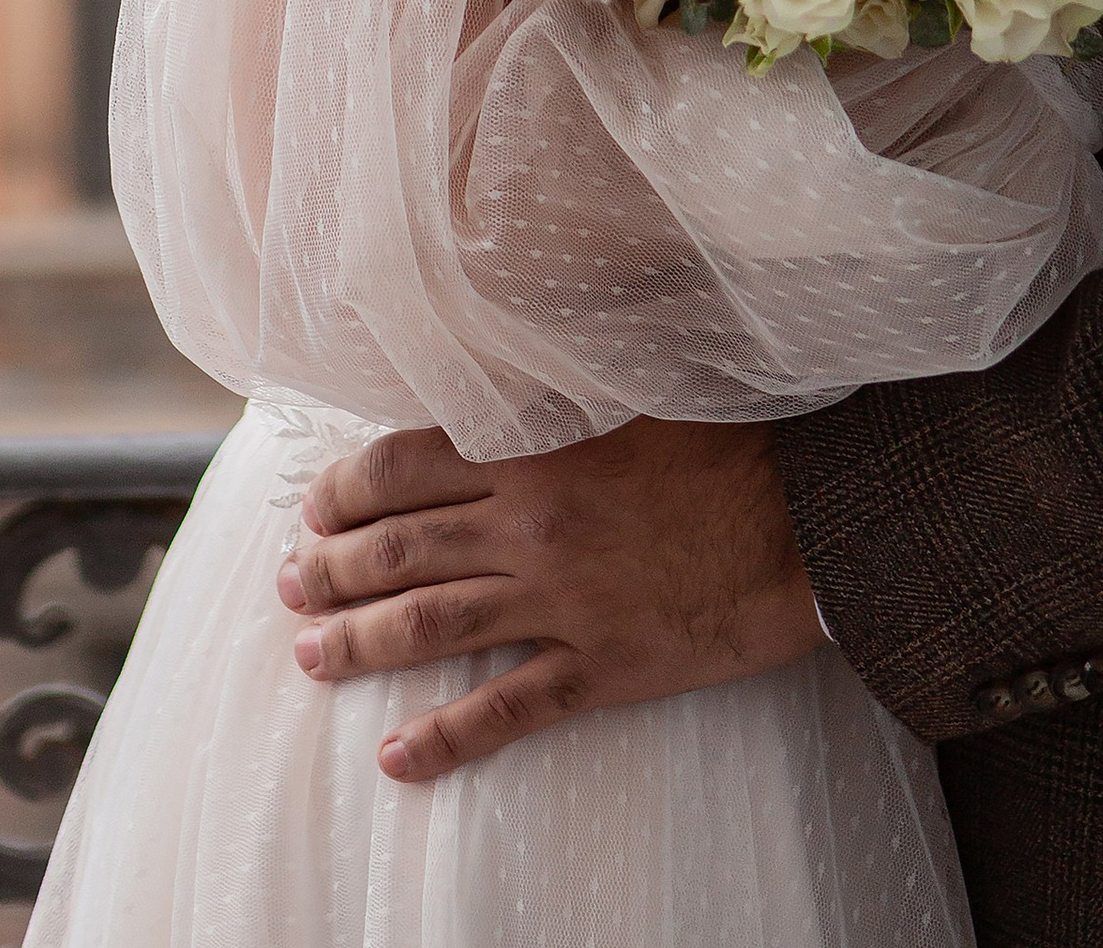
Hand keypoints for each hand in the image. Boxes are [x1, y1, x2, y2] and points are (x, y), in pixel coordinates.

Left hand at [275, 415, 825, 779]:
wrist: (810, 521)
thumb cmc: (732, 442)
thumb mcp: (637, 383)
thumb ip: (562, 373)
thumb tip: (504, 344)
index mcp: (534, 448)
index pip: (405, 465)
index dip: (347, 488)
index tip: (317, 506)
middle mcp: (531, 525)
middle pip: (399, 549)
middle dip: (331, 569)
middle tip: (291, 584)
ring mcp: (562, 602)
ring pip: (430, 627)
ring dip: (359, 645)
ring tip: (310, 656)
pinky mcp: (600, 666)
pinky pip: (504, 711)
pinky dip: (443, 740)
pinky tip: (397, 759)